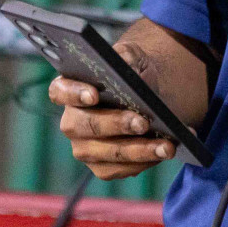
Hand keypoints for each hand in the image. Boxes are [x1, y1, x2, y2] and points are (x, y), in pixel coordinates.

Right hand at [48, 40, 178, 179]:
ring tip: (167, 145)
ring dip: (140, 151)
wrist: (148, 96)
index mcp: (70, 89)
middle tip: (143, 122)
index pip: (60, 91)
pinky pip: (121, 169)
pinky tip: (164, 152)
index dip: (74, 93)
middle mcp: (72, 122)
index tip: (94, 94)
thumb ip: (127, 57)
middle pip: (86, 126)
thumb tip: (130, 70)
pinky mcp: (102, 167)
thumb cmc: (133, 73)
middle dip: (117, 124)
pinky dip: (146, 162)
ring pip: (108, 153)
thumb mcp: (133, 57)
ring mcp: (84, 148)